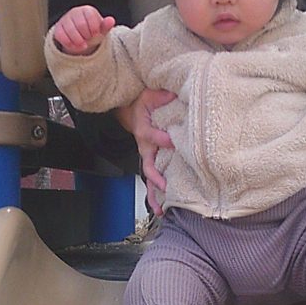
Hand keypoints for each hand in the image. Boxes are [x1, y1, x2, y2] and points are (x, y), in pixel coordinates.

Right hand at [52, 5, 115, 54]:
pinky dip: (69, 43)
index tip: (95, 34)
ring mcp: (65, 20)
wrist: (80, 37)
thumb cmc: (92, 31)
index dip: (94, 27)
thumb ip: (105, 26)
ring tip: (83, 45)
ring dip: (78, 41)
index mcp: (87, 10)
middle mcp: (75, 12)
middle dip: (86, 35)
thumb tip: (111, 20)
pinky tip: (75, 46)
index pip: (90, 15)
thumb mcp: (100, 30)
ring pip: (70, 30)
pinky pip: (61, 36)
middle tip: (88, 39)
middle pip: (81, 24)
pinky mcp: (58, 29)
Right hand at [115, 88, 176, 214]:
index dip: (163, 140)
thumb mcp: (150, 95)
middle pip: (148, 166)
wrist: (131, 110)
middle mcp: (144, 147)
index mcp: (144, 130)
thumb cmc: (143, 103)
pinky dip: (156, 195)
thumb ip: (161, 95)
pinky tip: (162, 208)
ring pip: (149, 179)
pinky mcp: (151, 161)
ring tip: (161, 210)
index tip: (174, 142)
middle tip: (165, 186)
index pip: (153, 137)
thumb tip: (174, 94)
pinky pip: (152, 180)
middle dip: (157, 177)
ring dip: (154, 195)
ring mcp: (147, 157)